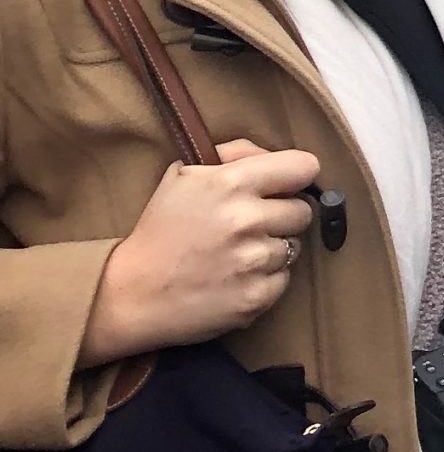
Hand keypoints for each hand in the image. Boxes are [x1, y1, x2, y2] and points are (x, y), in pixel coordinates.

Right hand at [78, 142, 321, 366]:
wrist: (131, 293)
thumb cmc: (160, 230)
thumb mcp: (184, 176)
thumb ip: (234, 155)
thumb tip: (272, 156)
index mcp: (230, 183)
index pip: (304, 167)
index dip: (296, 176)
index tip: (284, 187)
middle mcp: (247, 220)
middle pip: (303, 211)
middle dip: (282, 216)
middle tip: (250, 225)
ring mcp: (253, 261)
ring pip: (294, 246)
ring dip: (272, 248)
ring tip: (236, 253)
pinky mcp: (257, 296)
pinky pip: (284, 279)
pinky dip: (265, 278)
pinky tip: (234, 278)